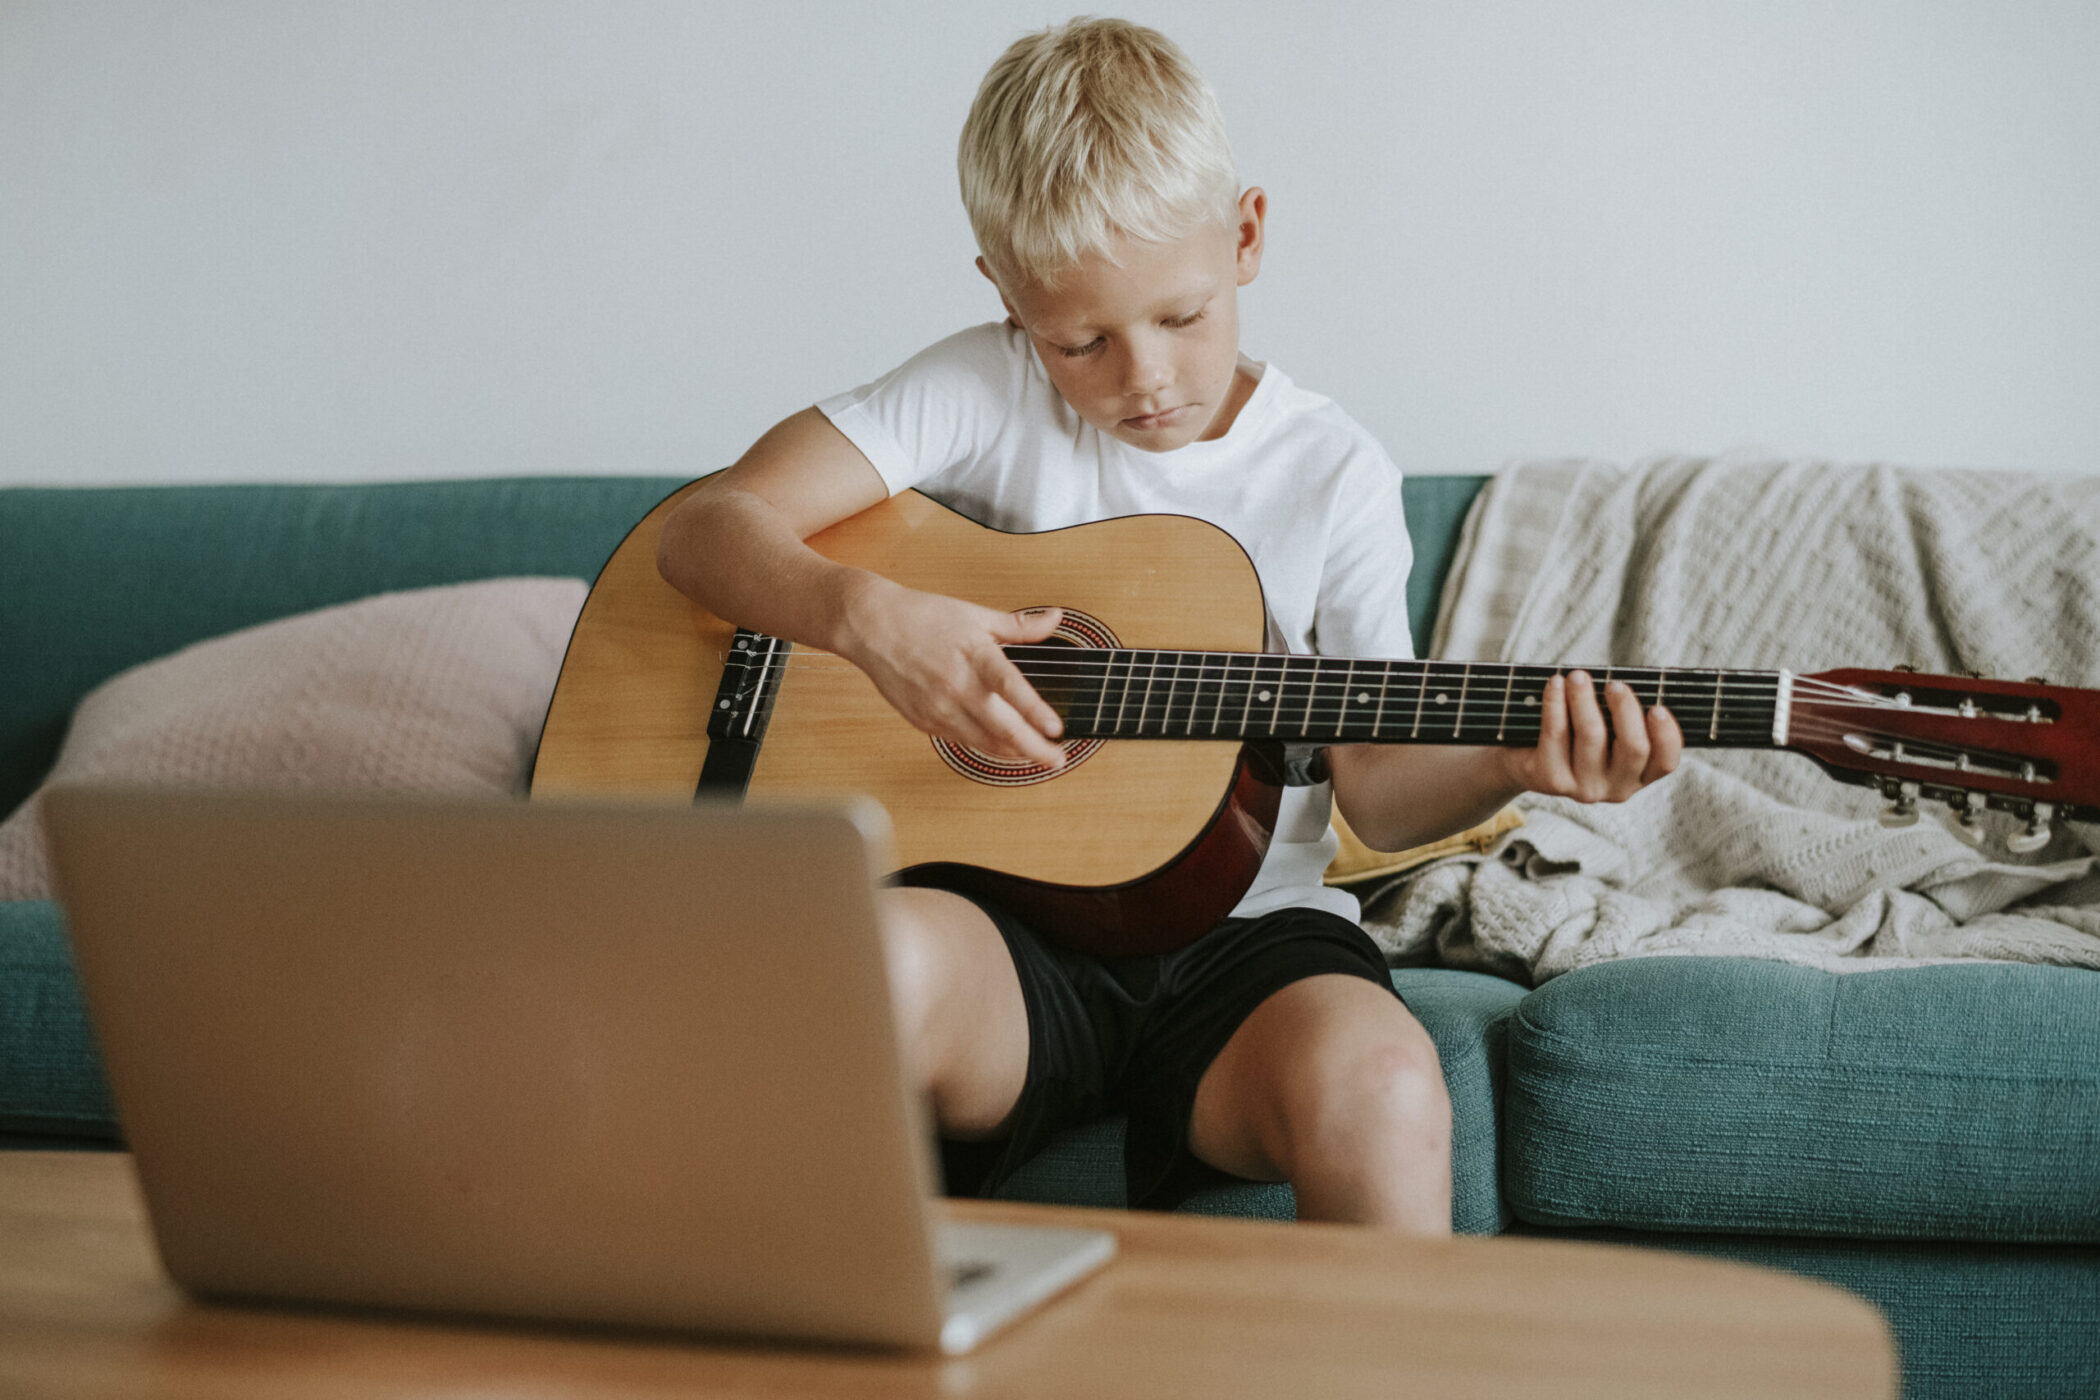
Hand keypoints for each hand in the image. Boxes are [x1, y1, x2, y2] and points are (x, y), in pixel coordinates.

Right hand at [839, 579, 1067, 766]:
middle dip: (1034, 749)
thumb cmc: (922, 617)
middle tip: (1057, 760)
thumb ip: (1019, 626)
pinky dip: (985, 745)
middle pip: (1001, 728)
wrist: (871, 627)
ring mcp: (938, 708)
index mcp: (974, 656)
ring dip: (1012, 753)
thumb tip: (1055, 618)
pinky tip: (1001, 745)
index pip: (1010, 687)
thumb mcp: (975, 615)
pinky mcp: (924, 721)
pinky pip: (962, 740)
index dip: (1034, 711)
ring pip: (983, 742)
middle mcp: (956, 686)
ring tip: (1036, 757)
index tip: (1056, 729)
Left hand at [1502, 671, 1682, 802]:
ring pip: (1592, 736)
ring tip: (1577, 676)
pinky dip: (1555, 702)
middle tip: (1615, 684)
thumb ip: (1622, 713)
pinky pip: (1557, 733)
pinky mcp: (1553, 780)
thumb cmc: (1575, 733)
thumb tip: (1625, 682)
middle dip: (1626, 710)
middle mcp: (1616, 788)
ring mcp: (1585, 788)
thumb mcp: (1606, 727)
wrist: (1522, 761)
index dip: (1667, 735)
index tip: (1657, 707)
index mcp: (1639, 775)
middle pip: (1633, 748)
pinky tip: (1555, 684)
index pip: (1666, 762)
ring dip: (1585, 699)